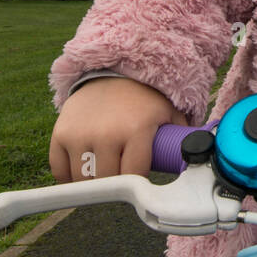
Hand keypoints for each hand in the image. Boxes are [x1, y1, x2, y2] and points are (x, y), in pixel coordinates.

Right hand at [49, 77, 187, 181]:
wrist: (113, 71)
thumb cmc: (145, 99)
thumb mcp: (169, 114)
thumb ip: (181, 139)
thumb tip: (197, 161)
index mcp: (136, 130)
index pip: (133, 177)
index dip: (137, 185)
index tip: (139, 185)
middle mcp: (106, 134)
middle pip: (107, 182)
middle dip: (115, 186)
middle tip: (121, 179)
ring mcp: (79, 134)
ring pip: (82, 181)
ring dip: (92, 184)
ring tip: (103, 174)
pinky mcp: (60, 133)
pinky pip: (59, 170)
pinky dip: (69, 177)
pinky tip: (82, 171)